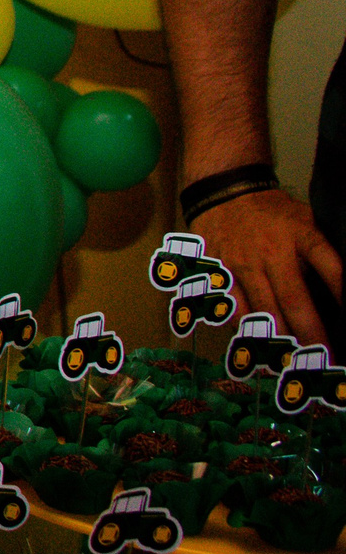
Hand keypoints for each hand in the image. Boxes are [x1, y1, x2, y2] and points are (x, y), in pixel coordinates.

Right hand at [195, 189, 340, 346]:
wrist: (222, 192)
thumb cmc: (271, 212)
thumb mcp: (305, 220)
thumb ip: (321, 250)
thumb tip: (343, 285)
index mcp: (300, 236)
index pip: (330, 266)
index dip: (343, 292)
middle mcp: (271, 253)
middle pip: (294, 299)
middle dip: (311, 333)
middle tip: (324, 357)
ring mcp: (242, 264)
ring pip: (262, 310)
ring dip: (280, 338)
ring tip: (294, 361)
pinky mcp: (220, 273)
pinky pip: (235, 308)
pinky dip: (248, 328)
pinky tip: (258, 345)